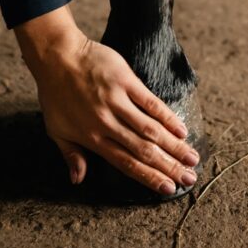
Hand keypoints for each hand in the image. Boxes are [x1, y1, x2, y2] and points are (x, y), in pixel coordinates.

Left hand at [14, 6, 198, 194]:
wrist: (57, 57)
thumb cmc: (55, 94)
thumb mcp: (56, 129)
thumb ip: (70, 155)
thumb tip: (78, 180)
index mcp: (92, 138)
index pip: (126, 164)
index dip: (149, 178)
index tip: (168, 189)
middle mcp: (106, 123)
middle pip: (144, 151)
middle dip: (169, 167)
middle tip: (189, 179)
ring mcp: (117, 102)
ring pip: (151, 130)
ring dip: (174, 146)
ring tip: (192, 158)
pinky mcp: (125, 82)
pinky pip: (151, 103)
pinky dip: (168, 117)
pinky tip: (182, 130)